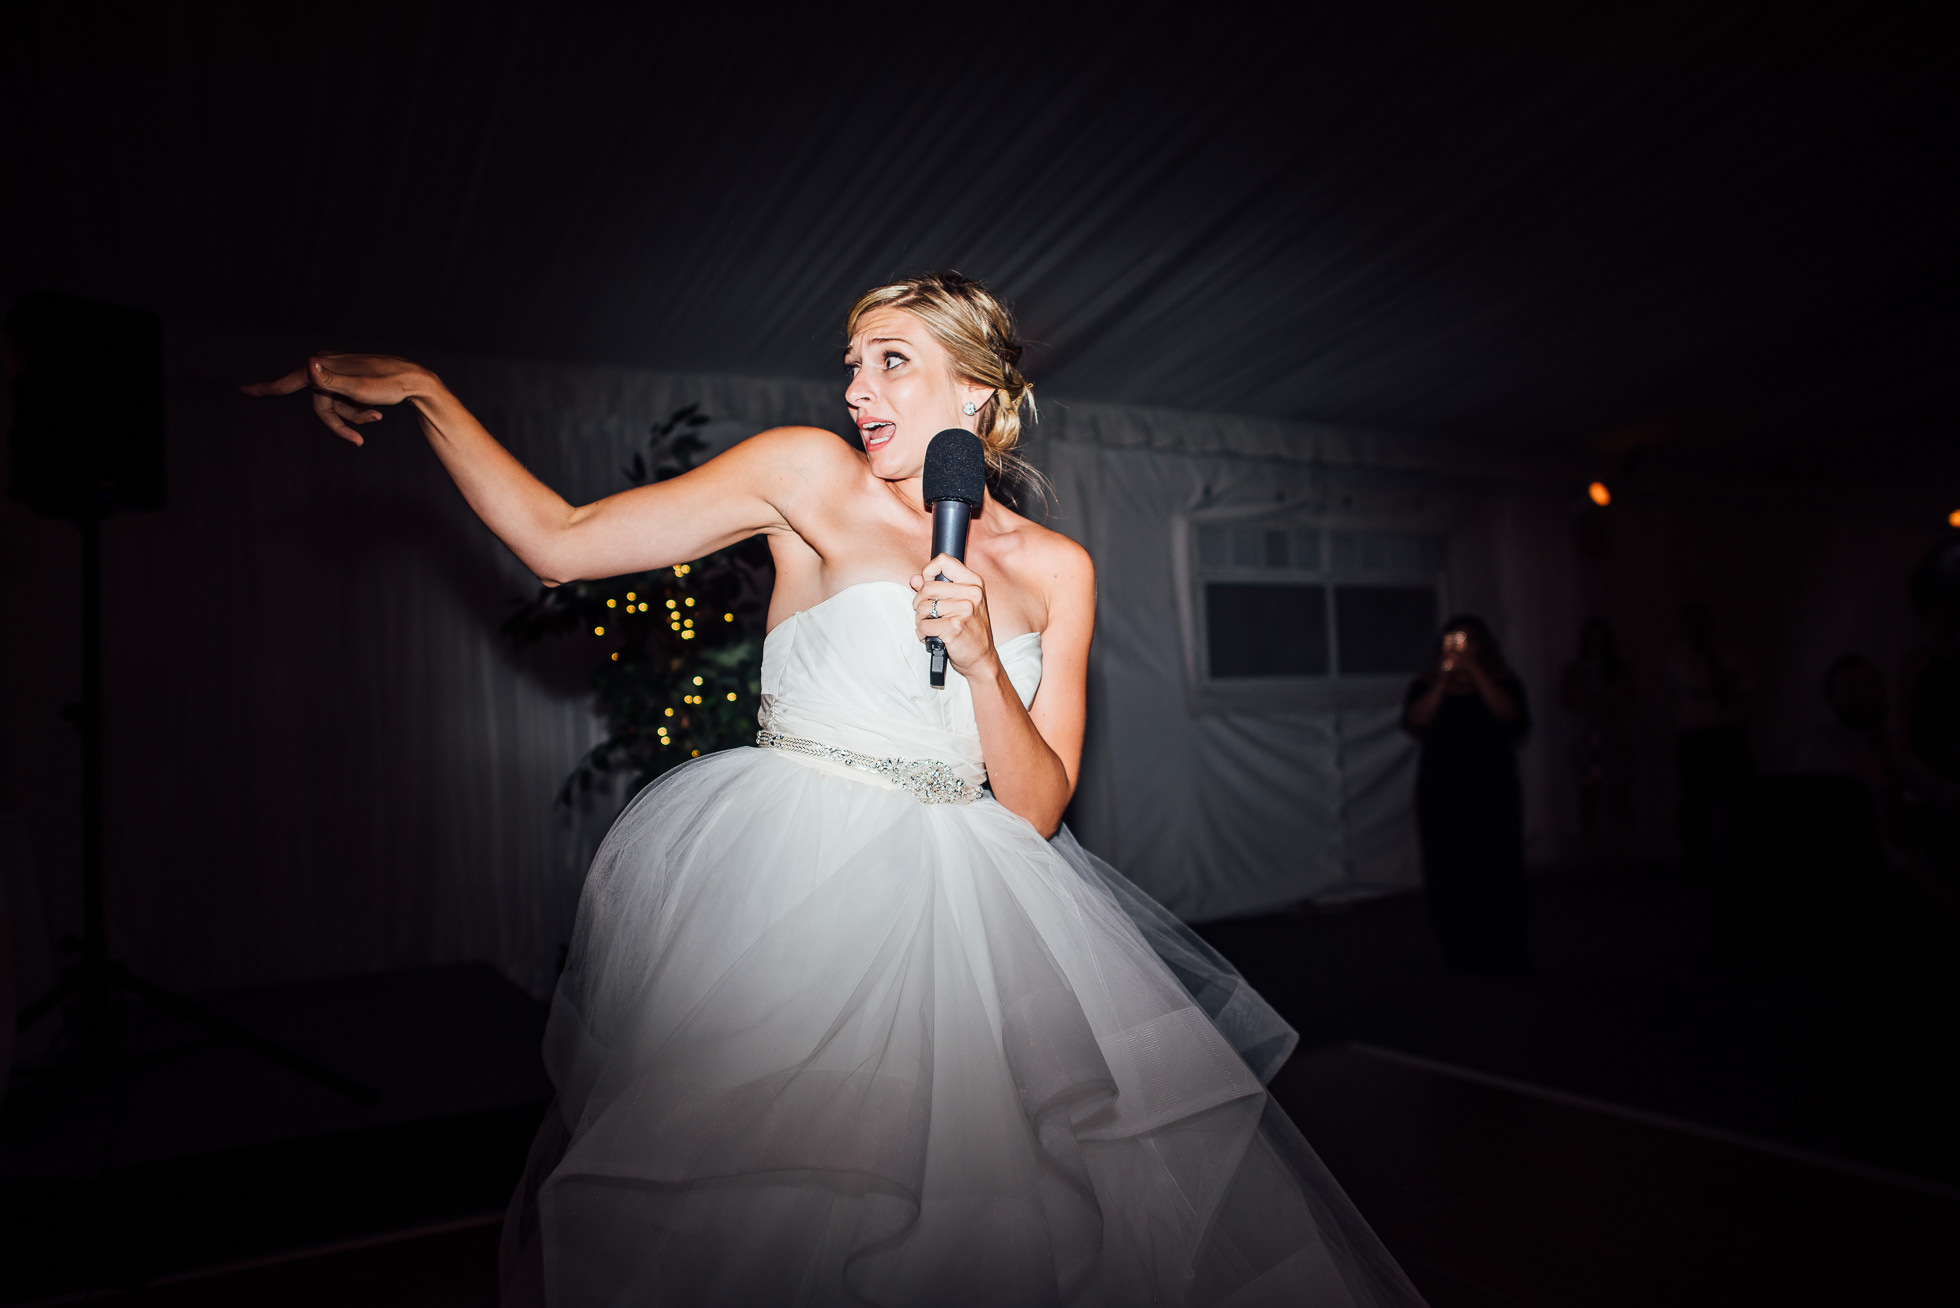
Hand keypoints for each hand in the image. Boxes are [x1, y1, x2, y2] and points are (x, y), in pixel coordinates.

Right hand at [240, 353, 431, 445]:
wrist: (416, 381)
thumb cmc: (389, 384)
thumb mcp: (359, 388)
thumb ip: (330, 381)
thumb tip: (309, 366)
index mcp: (323, 367)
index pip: (288, 382)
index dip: (265, 388)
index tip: (242, 390)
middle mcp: (327, 367)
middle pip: (319, 406)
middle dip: (338, 422)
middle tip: (357, 441)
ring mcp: (339, 374)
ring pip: (334, 406)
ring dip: (353, 417)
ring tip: (377, 417)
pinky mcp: (350, 380)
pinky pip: (345, 402)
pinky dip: (358, 410)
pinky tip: (377, 412)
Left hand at [911, 555, 997, 677]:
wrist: (982, 659)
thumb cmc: (970, 631)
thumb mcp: (959, 604)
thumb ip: (937, 589)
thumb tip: (915, 579)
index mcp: (974, 582)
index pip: (943, 560)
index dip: (928, 571)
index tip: (927, 585)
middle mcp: (972, 593)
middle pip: (927, 586)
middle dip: (919, 602)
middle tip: (926, 614)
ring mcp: (964, 610)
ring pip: (922, 607)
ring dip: (920, 620)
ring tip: (930, 626)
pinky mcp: (955, 627)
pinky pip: (923, 625)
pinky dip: (922, 633)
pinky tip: (931, 637)